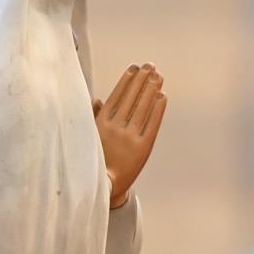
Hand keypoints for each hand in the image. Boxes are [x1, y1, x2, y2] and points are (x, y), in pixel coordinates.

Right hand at [94, 63, 166, 207]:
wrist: (104, 187)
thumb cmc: (95, 159)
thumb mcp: (90, 137)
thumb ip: (93, 117)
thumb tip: (96, 98)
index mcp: (100, 124)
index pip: (116, 96)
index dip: (126, 80)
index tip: (134, 68)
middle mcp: (115, 128)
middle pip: (131, 98)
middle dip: (142, 79)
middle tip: (151, 65)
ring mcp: (129, 138)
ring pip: (142, 108)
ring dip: (151, 90)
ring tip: (158, 76)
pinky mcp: (143, 148)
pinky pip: (152, 124)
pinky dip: (158, 109)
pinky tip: (162, 97)